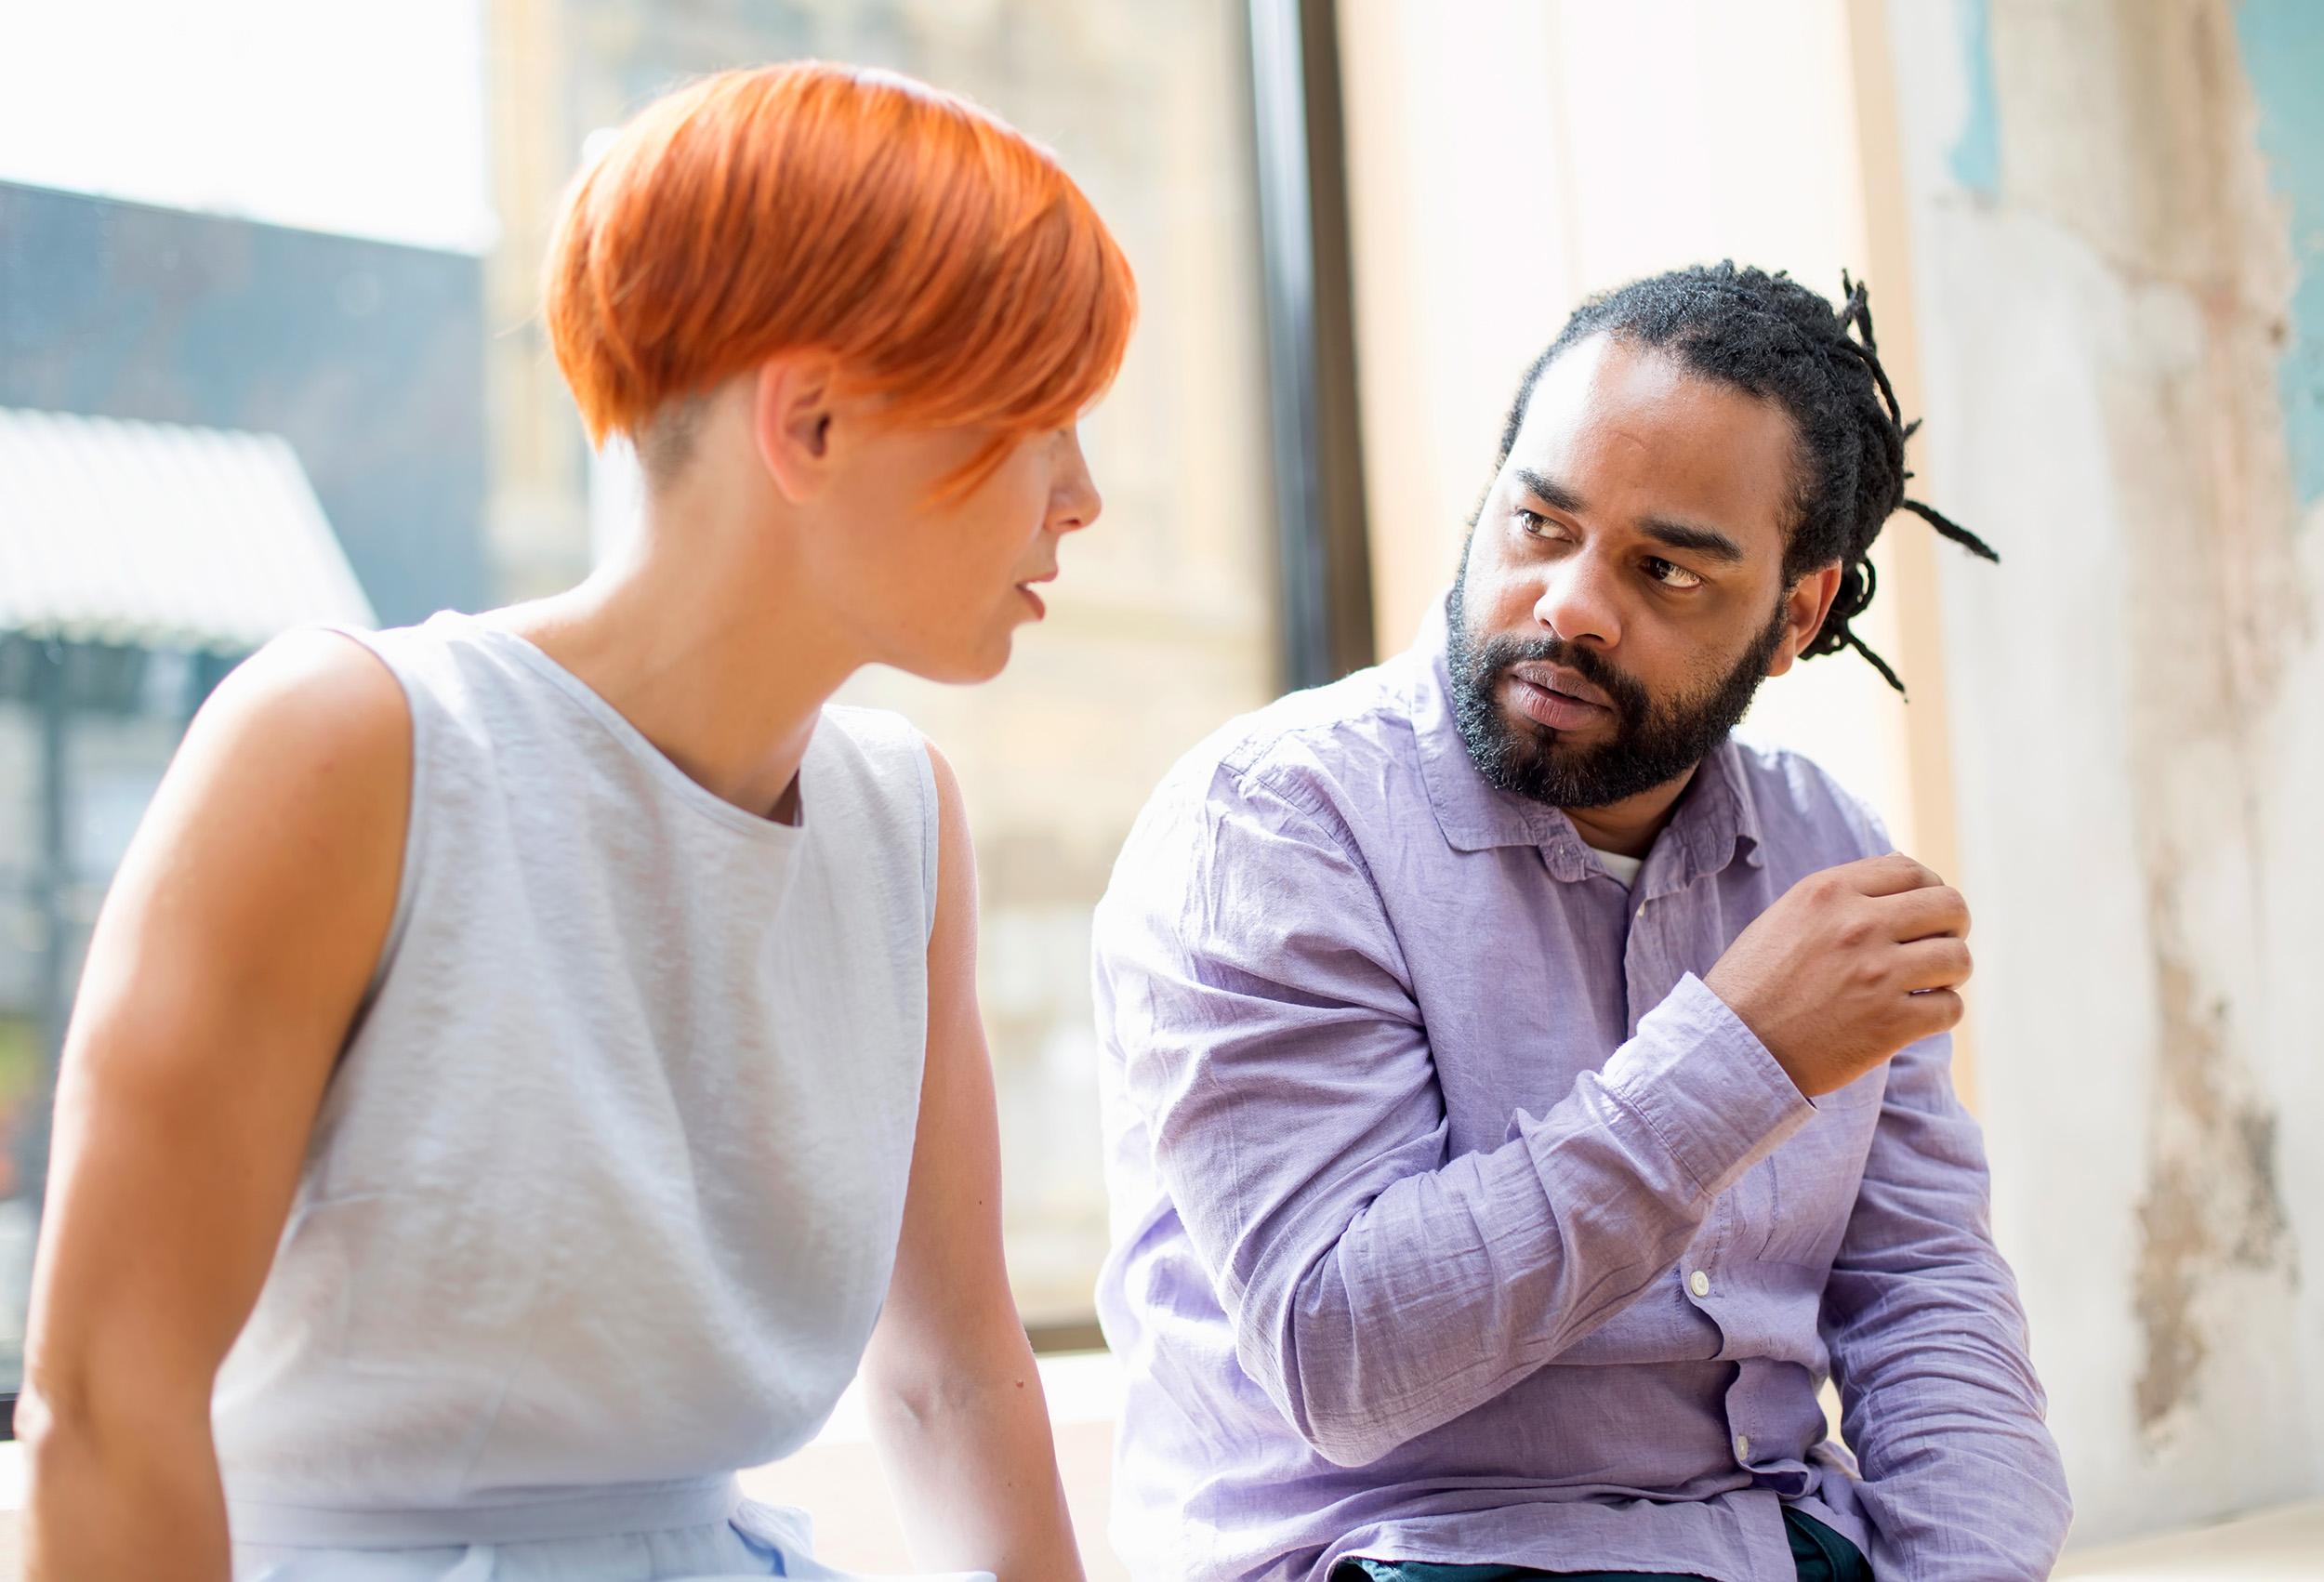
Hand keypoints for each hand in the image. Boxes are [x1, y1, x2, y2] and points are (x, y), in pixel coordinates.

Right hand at [1703, 852, 1970, 1097]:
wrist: (1731, 1048)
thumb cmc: (1755, 984)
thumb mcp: (1787, 917)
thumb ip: (1841, 896)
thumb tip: (1903, 875)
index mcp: (1829, 892)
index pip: (1912, 870)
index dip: (1930, 890)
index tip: (1925, 913)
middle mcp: (1857, 925)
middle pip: (1950, 907)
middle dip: (1952, 927)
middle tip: (1936, 947)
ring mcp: (1877, 975)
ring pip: (1958, 958)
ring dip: (1950, 973)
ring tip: (1928, 985)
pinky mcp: (1890, 1023)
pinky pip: (1950, 1008)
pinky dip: (1940, 1013)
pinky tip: (1917, 1016)